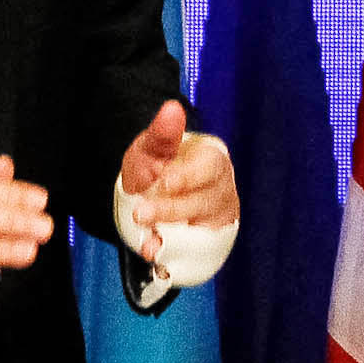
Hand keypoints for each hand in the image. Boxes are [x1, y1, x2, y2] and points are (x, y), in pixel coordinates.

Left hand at [118, 99, 239, 261]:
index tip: (163, 181)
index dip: (187, 176)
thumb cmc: (158, 165)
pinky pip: (195, 251)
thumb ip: (163, 133)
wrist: (154, 194)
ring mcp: (217, 217)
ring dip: (173, 238)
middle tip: (141, 214)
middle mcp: (222, 189)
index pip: (208, 168)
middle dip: (171, 210)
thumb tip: (172, 107)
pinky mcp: (209, 241)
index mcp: (213, 160)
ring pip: (201, 230)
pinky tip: (155, 253)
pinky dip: (174, 254)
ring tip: (148, 243)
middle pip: (204, 202)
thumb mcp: (153, 147)